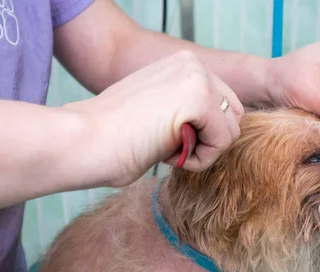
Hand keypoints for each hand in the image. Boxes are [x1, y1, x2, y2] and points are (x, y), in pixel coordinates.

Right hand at [63, 50, 243, 186]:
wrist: (85, 141)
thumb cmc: (112, 138)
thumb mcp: (155, 112)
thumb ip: (185, 109)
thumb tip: (213, 127)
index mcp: (181, 64)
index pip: (222, 105)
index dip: (202, 133)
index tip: (165, 138)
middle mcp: (192, 63)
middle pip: (233, 116)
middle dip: (207, 140)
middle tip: (167, 146)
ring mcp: (197, 77)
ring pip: (230, 131)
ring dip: (201, 152)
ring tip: (164, 149)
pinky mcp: (199, 98)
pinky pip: (222, 143)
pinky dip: (198, 160)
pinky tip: (166, 153)